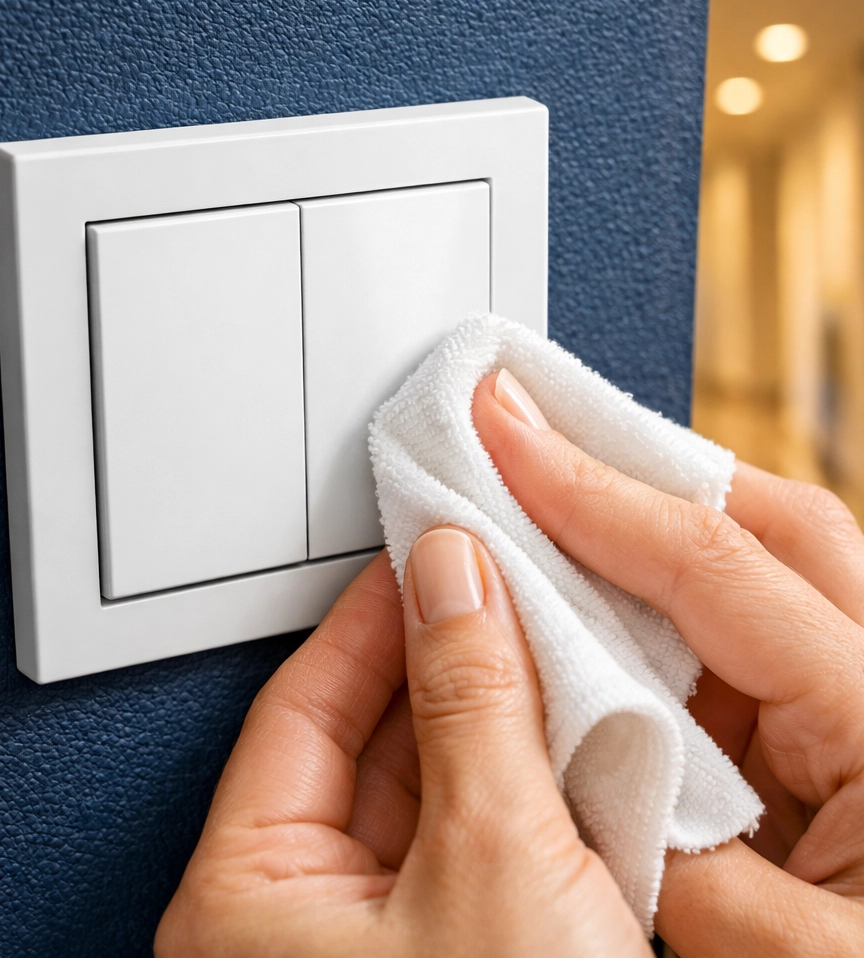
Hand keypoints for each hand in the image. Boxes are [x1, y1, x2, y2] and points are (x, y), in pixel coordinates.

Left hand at [155, 532, 647, 955]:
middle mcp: (293, 921)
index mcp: (246, 900)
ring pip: (421, 785)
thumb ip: (469, 705)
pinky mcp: (445, 953)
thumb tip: (452, 577)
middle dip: (435, 656)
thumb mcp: (490, 862)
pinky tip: (555, 731)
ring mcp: (372, 942)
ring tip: (530, 639)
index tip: (416, 552)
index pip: (300, 705)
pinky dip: (511, 775)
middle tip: (486, 581)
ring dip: (483, 712)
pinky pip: (467, 834)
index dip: (368, 616)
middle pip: (362, 740)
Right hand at [472, 369, 863, 955]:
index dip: (595, 492)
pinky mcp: (830, 742)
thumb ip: (673, 844)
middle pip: (767, 522)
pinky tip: (593, 614)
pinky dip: (656, 614)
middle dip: (638, 468)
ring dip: (644, 533)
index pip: (718, 564)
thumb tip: (579, 752)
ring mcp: (857, 709)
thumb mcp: (778, 955)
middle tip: (535, 431)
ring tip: (549, 502)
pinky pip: (735, 642)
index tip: (508, 439)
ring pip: (755, 572)